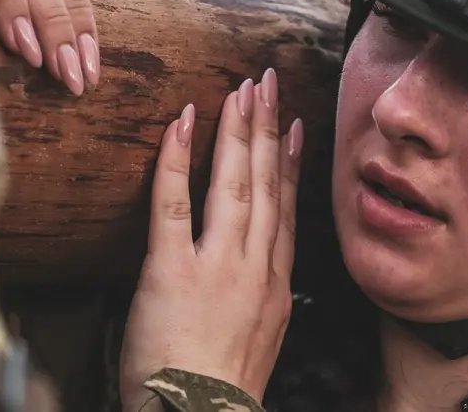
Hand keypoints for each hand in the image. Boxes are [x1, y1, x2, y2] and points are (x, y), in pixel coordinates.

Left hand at [119, 68, 304, 410]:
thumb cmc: (222, 388)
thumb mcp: (260, 337)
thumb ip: (260, 292)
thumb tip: (258, 266)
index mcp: (274, 283)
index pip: (286, 208)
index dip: (291, 163)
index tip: (295, 128)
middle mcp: (254, 267)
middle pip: (266, 185)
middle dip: (267, 129)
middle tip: (268, 85)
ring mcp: (217, 266)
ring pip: (235, 186)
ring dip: (238, 133)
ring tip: (241, 92)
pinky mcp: (172, 272)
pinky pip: (175, 207)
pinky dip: (179, 163)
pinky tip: (183, 125)